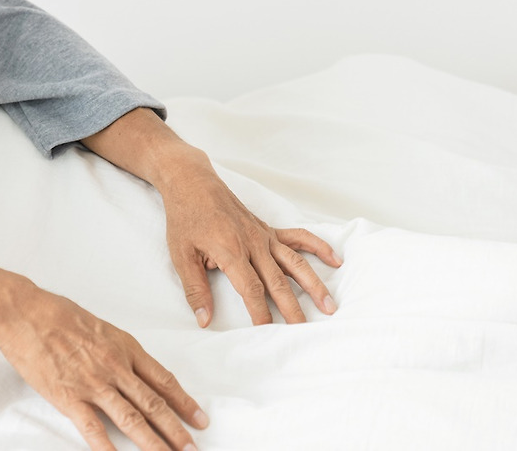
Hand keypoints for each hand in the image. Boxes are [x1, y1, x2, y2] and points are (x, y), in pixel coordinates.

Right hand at [0, 281, 207, 450]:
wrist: (24, 313)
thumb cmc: (56, 313)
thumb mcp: (98, 326)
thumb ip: (115, 349)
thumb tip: (127, 366)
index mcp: (124, 347)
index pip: (162, 379)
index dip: (184, 402)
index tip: (199, 418)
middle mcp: (115, 367)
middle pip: (154, 404)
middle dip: (176, 430)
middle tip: (192, 448)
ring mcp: (93, 383)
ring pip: (132, 418)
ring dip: (153, 442)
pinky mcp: (69, 397)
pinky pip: (94, 429)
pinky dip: (108, 448)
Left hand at [159, 151, 342, 326]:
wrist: (193, 184)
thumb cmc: (185, 219)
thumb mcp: (181, 255)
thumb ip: (195, 289)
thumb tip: (203, 319)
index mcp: (231, 251)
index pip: (251, 289)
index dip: (260, 313)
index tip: (268, 332)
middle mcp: (253, 243)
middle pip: (278, 281)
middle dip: (292, 308)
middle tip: (304, 330)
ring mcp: (263, 235)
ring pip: (294, 262)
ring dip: (313, 284)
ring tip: (329, 305)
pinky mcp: (268, 228)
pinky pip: (298, 237)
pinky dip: (318, 247)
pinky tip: (335, 259)